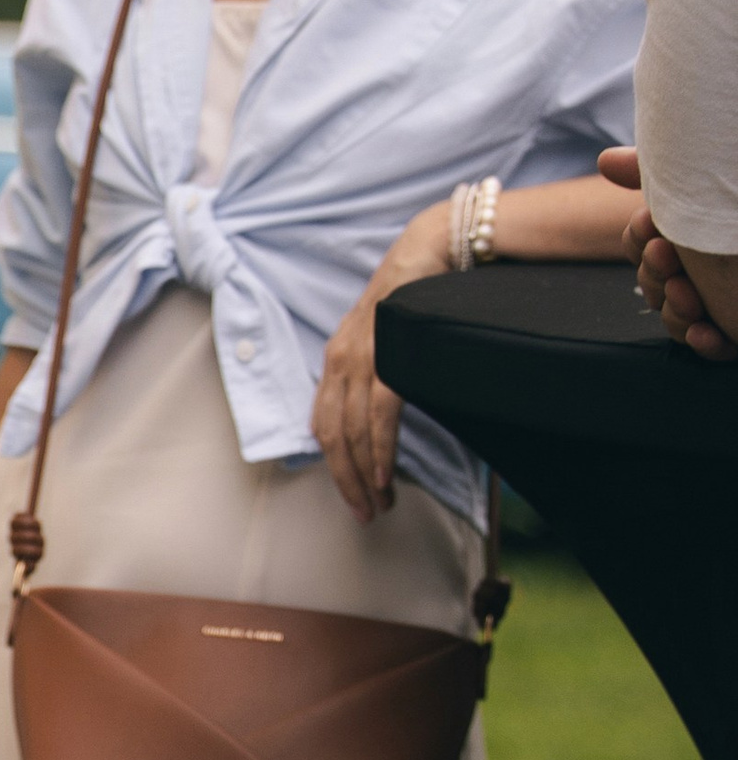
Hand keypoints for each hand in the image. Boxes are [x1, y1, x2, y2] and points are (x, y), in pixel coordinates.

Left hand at [314, 208, 444, 519]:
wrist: (436, 244)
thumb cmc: (421, 296)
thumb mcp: (390, 340)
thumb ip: (380, 375)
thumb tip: (385, 420)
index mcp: (337, 357)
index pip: (324, 425)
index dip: (334, 466)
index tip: (353, 495)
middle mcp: (340, 357)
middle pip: (332, 437)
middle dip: (347, 482)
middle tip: (366, 514)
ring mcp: (361, 355)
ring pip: (351, 432)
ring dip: (364, 475)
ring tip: (380, 504)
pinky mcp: (387, 353)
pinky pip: (378, 414)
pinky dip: (380, 450)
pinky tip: (385, 476)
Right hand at [616, 147, 737, 363]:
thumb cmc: (737, 202)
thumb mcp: (707, 181)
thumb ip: (659, 170)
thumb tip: (608, 161)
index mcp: (690, 229)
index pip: (643, 241)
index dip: (640, 239)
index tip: (653, 226)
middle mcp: (701, 264)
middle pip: (652, 281)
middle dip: (654, 272)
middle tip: (667, 255)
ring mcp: (720, 298)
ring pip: (674, 316)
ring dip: (674, 308)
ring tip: (687, 294)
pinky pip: (711, 345)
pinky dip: (705, 342)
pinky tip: (710, 331)